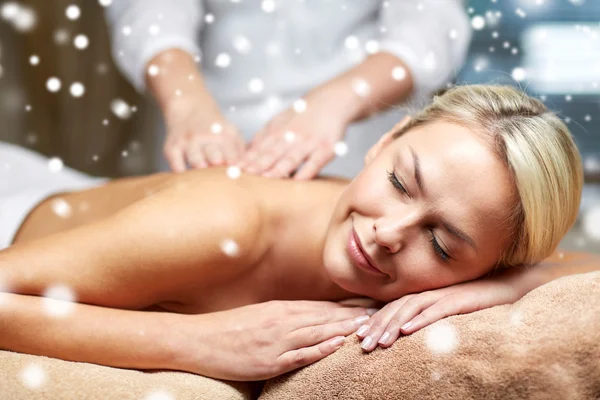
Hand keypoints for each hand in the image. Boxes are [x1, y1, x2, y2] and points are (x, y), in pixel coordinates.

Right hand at [162, 95, 244, 171]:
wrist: (190, 108)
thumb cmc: (215, 128)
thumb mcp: (232, 134)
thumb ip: (241, 152)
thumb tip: (247, 172)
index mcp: (224, 135)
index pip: (232, 158)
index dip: (234, 171)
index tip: (234, 179)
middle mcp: (206, 136)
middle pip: (215, 160)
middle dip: (218, 172)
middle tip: (219, 180)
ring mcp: (188, 141)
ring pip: (197, 163)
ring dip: (201, 173)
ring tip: (204, 178)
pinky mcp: (172, 146)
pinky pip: (177, 166)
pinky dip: (182, 174)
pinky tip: (188, 177)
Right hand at [179, 300, 376, 380]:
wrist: (197, 340)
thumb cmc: (227, 329)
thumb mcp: (259, 316)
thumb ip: (283, 316)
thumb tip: (306, 317)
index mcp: (280, 309)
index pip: (321, 306)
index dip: (347, 307)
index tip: (369, 305)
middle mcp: (282, 321)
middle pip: (325, 316)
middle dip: (354, 315)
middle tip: (381, 312)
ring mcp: (276, 340)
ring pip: (318, 331)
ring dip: (345, 328)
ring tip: (369, 325)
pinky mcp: (268, 360)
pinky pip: (299, 354)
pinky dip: (320, 348)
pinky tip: (338, 344)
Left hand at [236, 91, 348, 179]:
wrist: (331, 101)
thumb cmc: (302, 116)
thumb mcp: (279, 121)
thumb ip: (263, 137)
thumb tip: (245, 152)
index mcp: (278, 132)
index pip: (259, 149)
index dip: (246, 160)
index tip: (234, 170)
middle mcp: (291, 137)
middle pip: (272, 154)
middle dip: (257, 165)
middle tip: (243, 176)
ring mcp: (309, 143)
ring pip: (291, 158)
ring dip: (278, 169)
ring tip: (266, 178)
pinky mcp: (326, 149)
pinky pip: (315, 162)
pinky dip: (307, 171)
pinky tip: (298, 181)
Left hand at [355, 271, 528, 351]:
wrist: (504, 288)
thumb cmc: (473, 303)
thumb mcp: (445, 312)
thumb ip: (426, 319)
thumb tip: (407, 334)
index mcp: (422, 296)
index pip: (391, 309)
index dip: (374, 322)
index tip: (358, 337)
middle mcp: (427, 294)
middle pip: (395, 309)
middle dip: (377, 327)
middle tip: (362, 345)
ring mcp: (441, 295)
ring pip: (410, 309)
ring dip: (394, 326)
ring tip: (381, 343)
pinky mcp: (458, 300)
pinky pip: (436, 310)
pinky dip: (421, 320)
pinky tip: (409, 331)